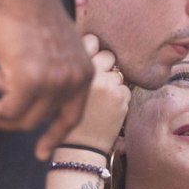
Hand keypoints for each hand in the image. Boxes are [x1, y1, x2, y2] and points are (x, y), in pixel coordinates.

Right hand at [0, 0, 93, 160]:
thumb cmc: (31, 14)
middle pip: (43, 119)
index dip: (55, 135)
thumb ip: (42, 73)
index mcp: (84, 74)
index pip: (72, 116)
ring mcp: (54, 83)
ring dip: (0, 118)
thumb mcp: (49, 48)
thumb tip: (12, 90)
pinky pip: (10, 109)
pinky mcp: (31, 81)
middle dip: (14, 123)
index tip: (41, 151)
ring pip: (25, 117)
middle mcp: (74, 82)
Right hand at [62, 36, 129, 151]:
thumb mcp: (62, 87)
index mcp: (75, 68)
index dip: (92, 47)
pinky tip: (107, 108)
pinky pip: (125, 89)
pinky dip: (120, 97)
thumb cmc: (64, 118)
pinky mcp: (122, 100)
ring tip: (101, 98)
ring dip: (113, 82)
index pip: (90, 41)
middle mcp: (93, 75)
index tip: (90, 56)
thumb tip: (91, 48)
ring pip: (118, 73)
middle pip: (109, 54)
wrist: (79, 148)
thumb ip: (75, 67)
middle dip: (106, 64)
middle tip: (98, 79)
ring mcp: (110, 87)